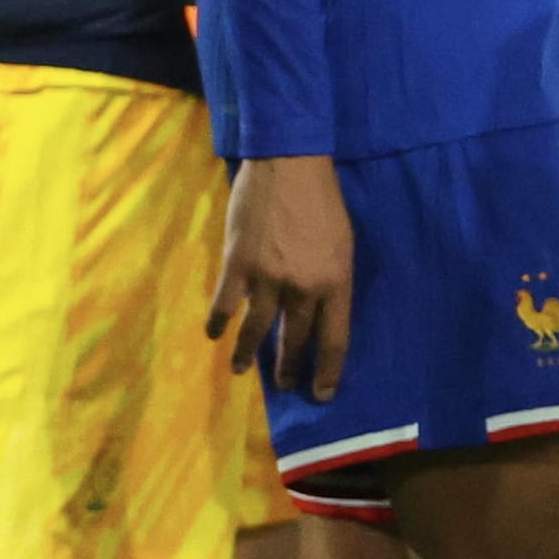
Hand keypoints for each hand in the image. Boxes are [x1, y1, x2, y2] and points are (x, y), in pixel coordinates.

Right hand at [212, 154, 352, 395]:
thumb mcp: (343, 245)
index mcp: (337, 283)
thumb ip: (331, 280)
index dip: (329, 373)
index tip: (323, 394)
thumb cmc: (323, 202)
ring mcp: (268, 278)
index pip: (335, 341)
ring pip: (256, 332)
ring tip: (242, 371)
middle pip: (296, 342)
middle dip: (290, 369)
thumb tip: (320, 311)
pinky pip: (224, 306)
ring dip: (247, 355)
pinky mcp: (237, 265)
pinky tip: (214, 335)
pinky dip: (218, 323)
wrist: (290, 165)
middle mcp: (304, 288)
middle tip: (285, 385)